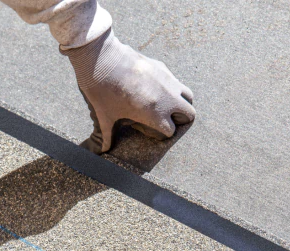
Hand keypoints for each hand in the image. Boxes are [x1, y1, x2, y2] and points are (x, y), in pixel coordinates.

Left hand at [64, 29, 194, 153]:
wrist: (101, 59)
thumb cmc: (102, 91)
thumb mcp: (104, 117)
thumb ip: (105, 136)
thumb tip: (100, 151)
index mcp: (155, 114)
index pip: (171, 131)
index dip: (161, 133)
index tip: (148, 129)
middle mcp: (167, 97)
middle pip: (189, 113)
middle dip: (179, 119)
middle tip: (164, 118)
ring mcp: (167, 80)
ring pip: (187, 95)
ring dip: (180, 102)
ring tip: (163, 104)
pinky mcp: (161, 67)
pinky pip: (175, 80)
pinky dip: (170, 87)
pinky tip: (150, 87)